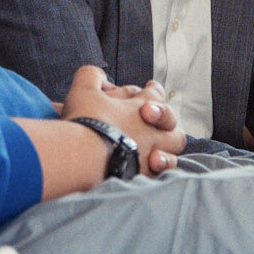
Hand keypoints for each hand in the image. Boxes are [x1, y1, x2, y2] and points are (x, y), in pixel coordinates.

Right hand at [63, 65, 184, 174]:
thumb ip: (91, 76)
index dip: (153, 89)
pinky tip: (146, 174)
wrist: (82, 157)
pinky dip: (154, 175)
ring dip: (166, 153)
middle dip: (166, 121)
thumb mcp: (83, 90)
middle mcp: (152, 132)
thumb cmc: (85, 122)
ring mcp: (150, 156)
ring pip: (171, 154)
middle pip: (171, 124)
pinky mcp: (142, 178)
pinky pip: (157, 178)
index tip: (151, 87)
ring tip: (154, 155)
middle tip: (152, 122)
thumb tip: (98, 75)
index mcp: (143, 107)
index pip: (156, 93)